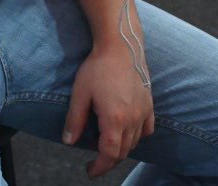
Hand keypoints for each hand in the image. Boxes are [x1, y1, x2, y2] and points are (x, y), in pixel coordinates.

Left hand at [62, 43, 155, 177]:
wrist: (121, 46)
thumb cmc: (98, 67)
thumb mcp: (80, 93)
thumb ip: (74, 120)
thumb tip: (68, 142)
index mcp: (114, 120)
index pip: (109, 154)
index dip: (100, 166)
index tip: (90, 171)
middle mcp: (133, 120)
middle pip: (123, 151)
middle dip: (108, 160)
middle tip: (94, 160)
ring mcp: (144, 112)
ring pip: (135, 142)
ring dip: (122, 149)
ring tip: (106, 145)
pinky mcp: (149, 104)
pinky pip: (147, 129)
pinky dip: (137, 136)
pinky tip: (127, 131)